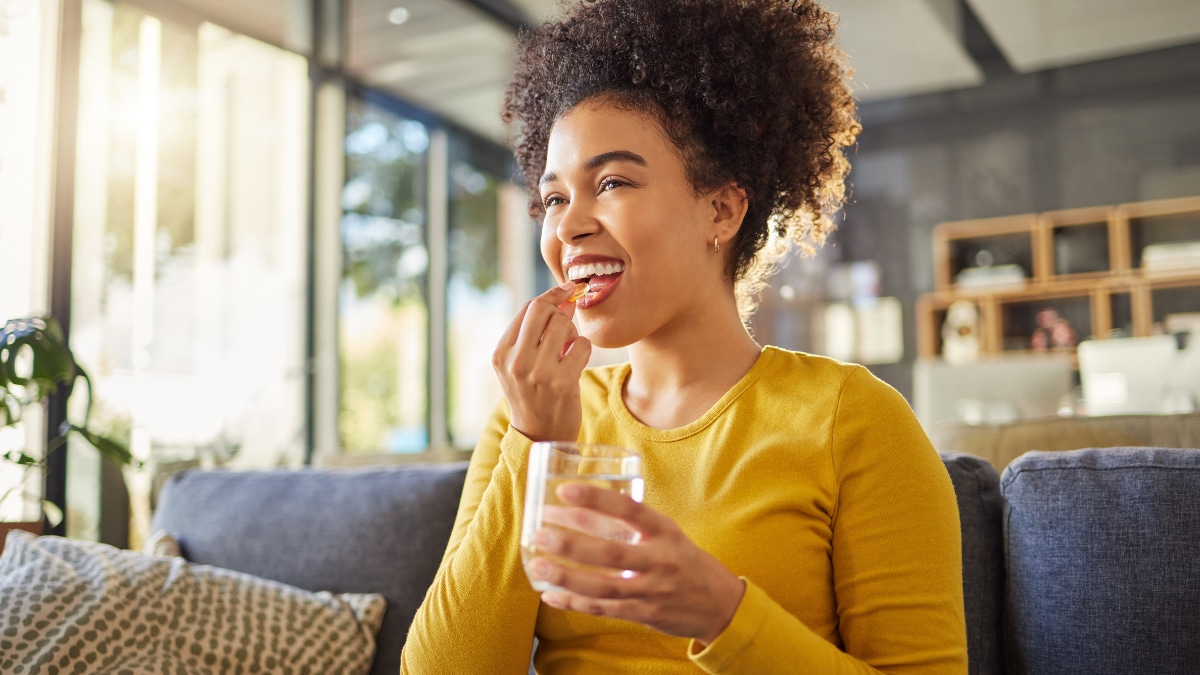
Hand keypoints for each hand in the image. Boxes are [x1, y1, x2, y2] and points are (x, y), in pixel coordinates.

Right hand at [493, 282, 591, 441]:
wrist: (540, 435)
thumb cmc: (534, 393)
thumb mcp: (522, 362)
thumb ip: (537, 331)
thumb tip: (567, 297)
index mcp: (501, 352)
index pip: (527, 308)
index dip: (551, 295)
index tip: (568, 289)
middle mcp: (515, 361)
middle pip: (543, 309)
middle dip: (560, 312)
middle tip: (565, 329)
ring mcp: (538, 372)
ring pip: (563, 324)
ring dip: (572, 333)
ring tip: (567, 349)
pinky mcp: (561, 382)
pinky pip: (581, 345)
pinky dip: (583, 349)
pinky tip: (576, 363)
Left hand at [527, 482, 745, 645]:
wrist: (719, 604)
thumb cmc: (683, 560)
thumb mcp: (667, 534)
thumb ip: (632, 524)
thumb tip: (581, 507)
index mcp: (665, 531)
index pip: (629, 509)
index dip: (596, 499)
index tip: (563, 491)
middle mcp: (660, 560)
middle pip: (612, 553)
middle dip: (572, 543)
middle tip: (540, 533)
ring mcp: (652, 590)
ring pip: (604, 585)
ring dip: (567, 577)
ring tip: (537, 565)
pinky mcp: (645, 614)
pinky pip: (605, 609)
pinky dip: (576, 603)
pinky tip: (551, 595)